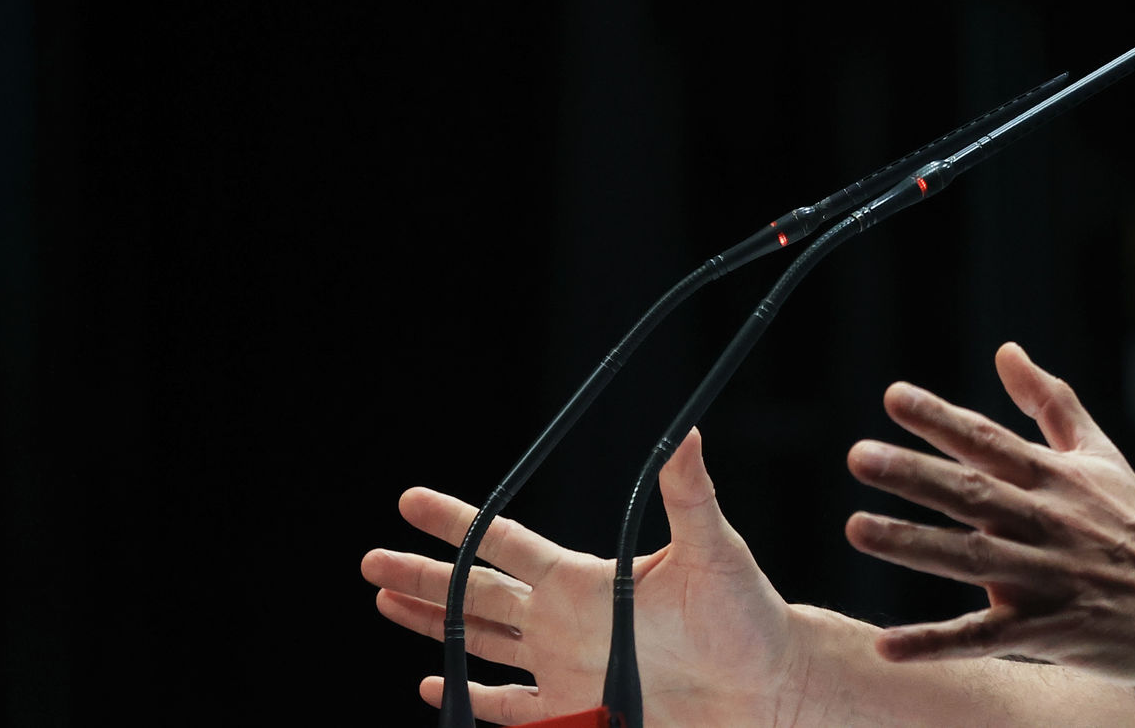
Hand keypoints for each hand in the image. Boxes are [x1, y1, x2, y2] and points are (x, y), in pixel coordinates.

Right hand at [361, 430, 813, 725]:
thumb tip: (686, 434)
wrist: (765, 685)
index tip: (409, 501)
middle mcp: (565, 618)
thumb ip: (690, 496)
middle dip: (422, 575)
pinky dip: (470, 696)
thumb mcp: (714, 550)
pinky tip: (436, 684)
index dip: (457, 522)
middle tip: (370, 560)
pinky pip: (509, 707)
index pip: (504, 543)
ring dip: (432, 625)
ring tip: (385, 603)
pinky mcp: (577, 711)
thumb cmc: (746, 615)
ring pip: (480, 643)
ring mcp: (565, 665)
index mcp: (584, 578)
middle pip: (475, 594)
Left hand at [843, 342, 1134, 681]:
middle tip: (859, 456)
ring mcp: (1046, 577)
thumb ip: (1049, 402)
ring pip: (968, 558)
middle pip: (970, 493)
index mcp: (1054, 479)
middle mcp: (1044, 522)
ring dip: (912, 544)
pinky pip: (983, 637)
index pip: (988, 441)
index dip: (939, 419)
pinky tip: (888, 645)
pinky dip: (935, 642)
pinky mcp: (1049, 631)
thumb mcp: (1100, 456)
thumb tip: (1005, 350)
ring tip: (857, 528)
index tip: (892, 398)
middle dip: (913, 474)